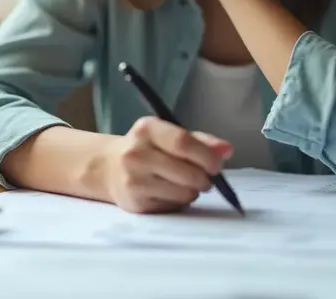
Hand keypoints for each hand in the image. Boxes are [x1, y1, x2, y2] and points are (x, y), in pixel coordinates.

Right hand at [99, 116, 232, 213]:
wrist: (108, 167)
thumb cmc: (148, 149)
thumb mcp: (169, 136)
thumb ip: (201, 141)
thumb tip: (227, 150)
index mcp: (147, 129)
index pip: (182, 142)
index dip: (206, 156)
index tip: (217, 166)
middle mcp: (136, 154)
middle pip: (187, 172)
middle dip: (205, 178)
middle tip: (206, 177)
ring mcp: (134, 181)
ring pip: (184, 193)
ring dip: (193, 191)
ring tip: (183, 183)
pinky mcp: (136, 204)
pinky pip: (174, 206)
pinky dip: (179, 202)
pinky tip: (168, 192)